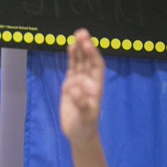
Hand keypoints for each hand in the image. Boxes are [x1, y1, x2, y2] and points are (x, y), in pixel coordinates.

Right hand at [60, 28, 104, 146]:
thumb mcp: (85, 117)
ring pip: (80, 62)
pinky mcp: (70, 86)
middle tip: (81, 33)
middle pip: (88, 60)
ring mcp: (79, 82)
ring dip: (78, 49)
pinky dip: (71, 58)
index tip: (87, 44)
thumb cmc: (85, 126)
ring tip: (76, 35)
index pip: (96, 66)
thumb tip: (75, 91)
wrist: (79, 133)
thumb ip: (81, 104)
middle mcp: (89, 81)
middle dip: (86, 47)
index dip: (93, 55)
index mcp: (96, 87)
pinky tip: (70, 47)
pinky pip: (71, 69)